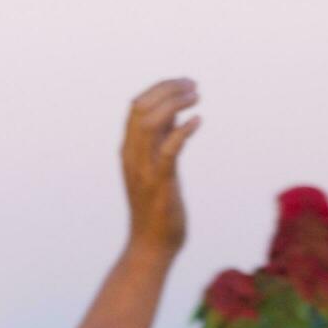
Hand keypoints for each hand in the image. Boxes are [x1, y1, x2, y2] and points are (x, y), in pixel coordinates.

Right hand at [121, 78, 200, 258]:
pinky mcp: (160, 184)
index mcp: (130, 150)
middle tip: (194, 86)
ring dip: (174, 104)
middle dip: (167, 89)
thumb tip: (174, 111)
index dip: (161, 88)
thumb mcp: (157, 164)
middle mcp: (132, 155)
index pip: (136, 106)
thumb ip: (161, 139)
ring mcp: (144, 169)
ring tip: (196, 97)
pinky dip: (181, 131)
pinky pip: (168, 151)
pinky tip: (197, 121)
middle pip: (140, 108)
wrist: (151, 245)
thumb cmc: (157, 204)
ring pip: (149, 123)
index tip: (186, 83)